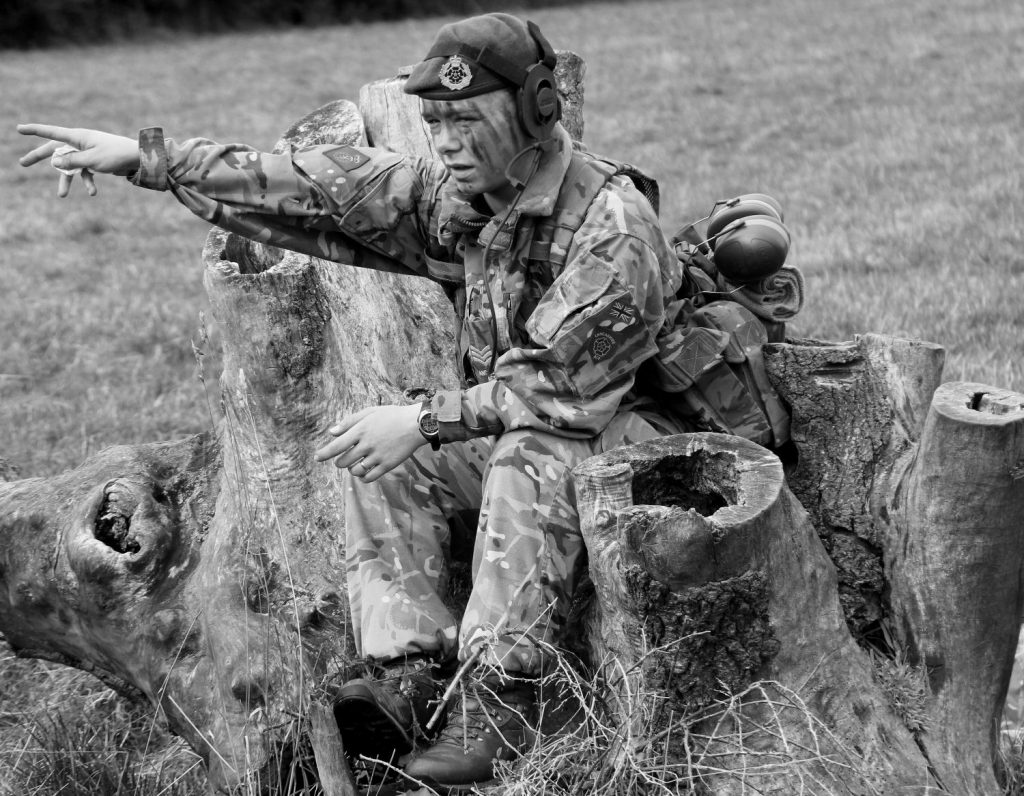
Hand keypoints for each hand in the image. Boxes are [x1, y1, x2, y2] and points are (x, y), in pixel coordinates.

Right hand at [17, 124, 139, 197]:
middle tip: (22, 163)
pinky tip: (92, 193)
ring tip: (61, 196)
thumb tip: (53, 161)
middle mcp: (80, 143)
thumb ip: (72, 161)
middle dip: (39, 157)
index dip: (34, 130)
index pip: (51, 132)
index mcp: (77, 137)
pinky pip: (86, 173)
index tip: (19, 128)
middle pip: (54, 149)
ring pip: (70, 166)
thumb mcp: (92, 160)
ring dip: (66, 181)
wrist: (139, 159)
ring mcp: (87, 153)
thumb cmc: (116, 155)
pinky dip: (88, 183)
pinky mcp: (95, 162)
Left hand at [314, 403, 426, 482]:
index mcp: (361, 430)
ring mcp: (377, 456)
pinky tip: (364, 473)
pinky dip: (363, 477)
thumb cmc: (392, 416)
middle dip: (340, 461)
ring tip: (355, 465)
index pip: (336, 446)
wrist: (416, 424)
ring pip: (355, 471)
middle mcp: (367, 444)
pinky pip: (369, 477)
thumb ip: (349, 422)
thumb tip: (332, 432)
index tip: (317, 458)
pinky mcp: (387, 465)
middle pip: (344, 461)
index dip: (324, 453)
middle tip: (343, 459)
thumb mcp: (370, 412)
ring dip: (351, 469)